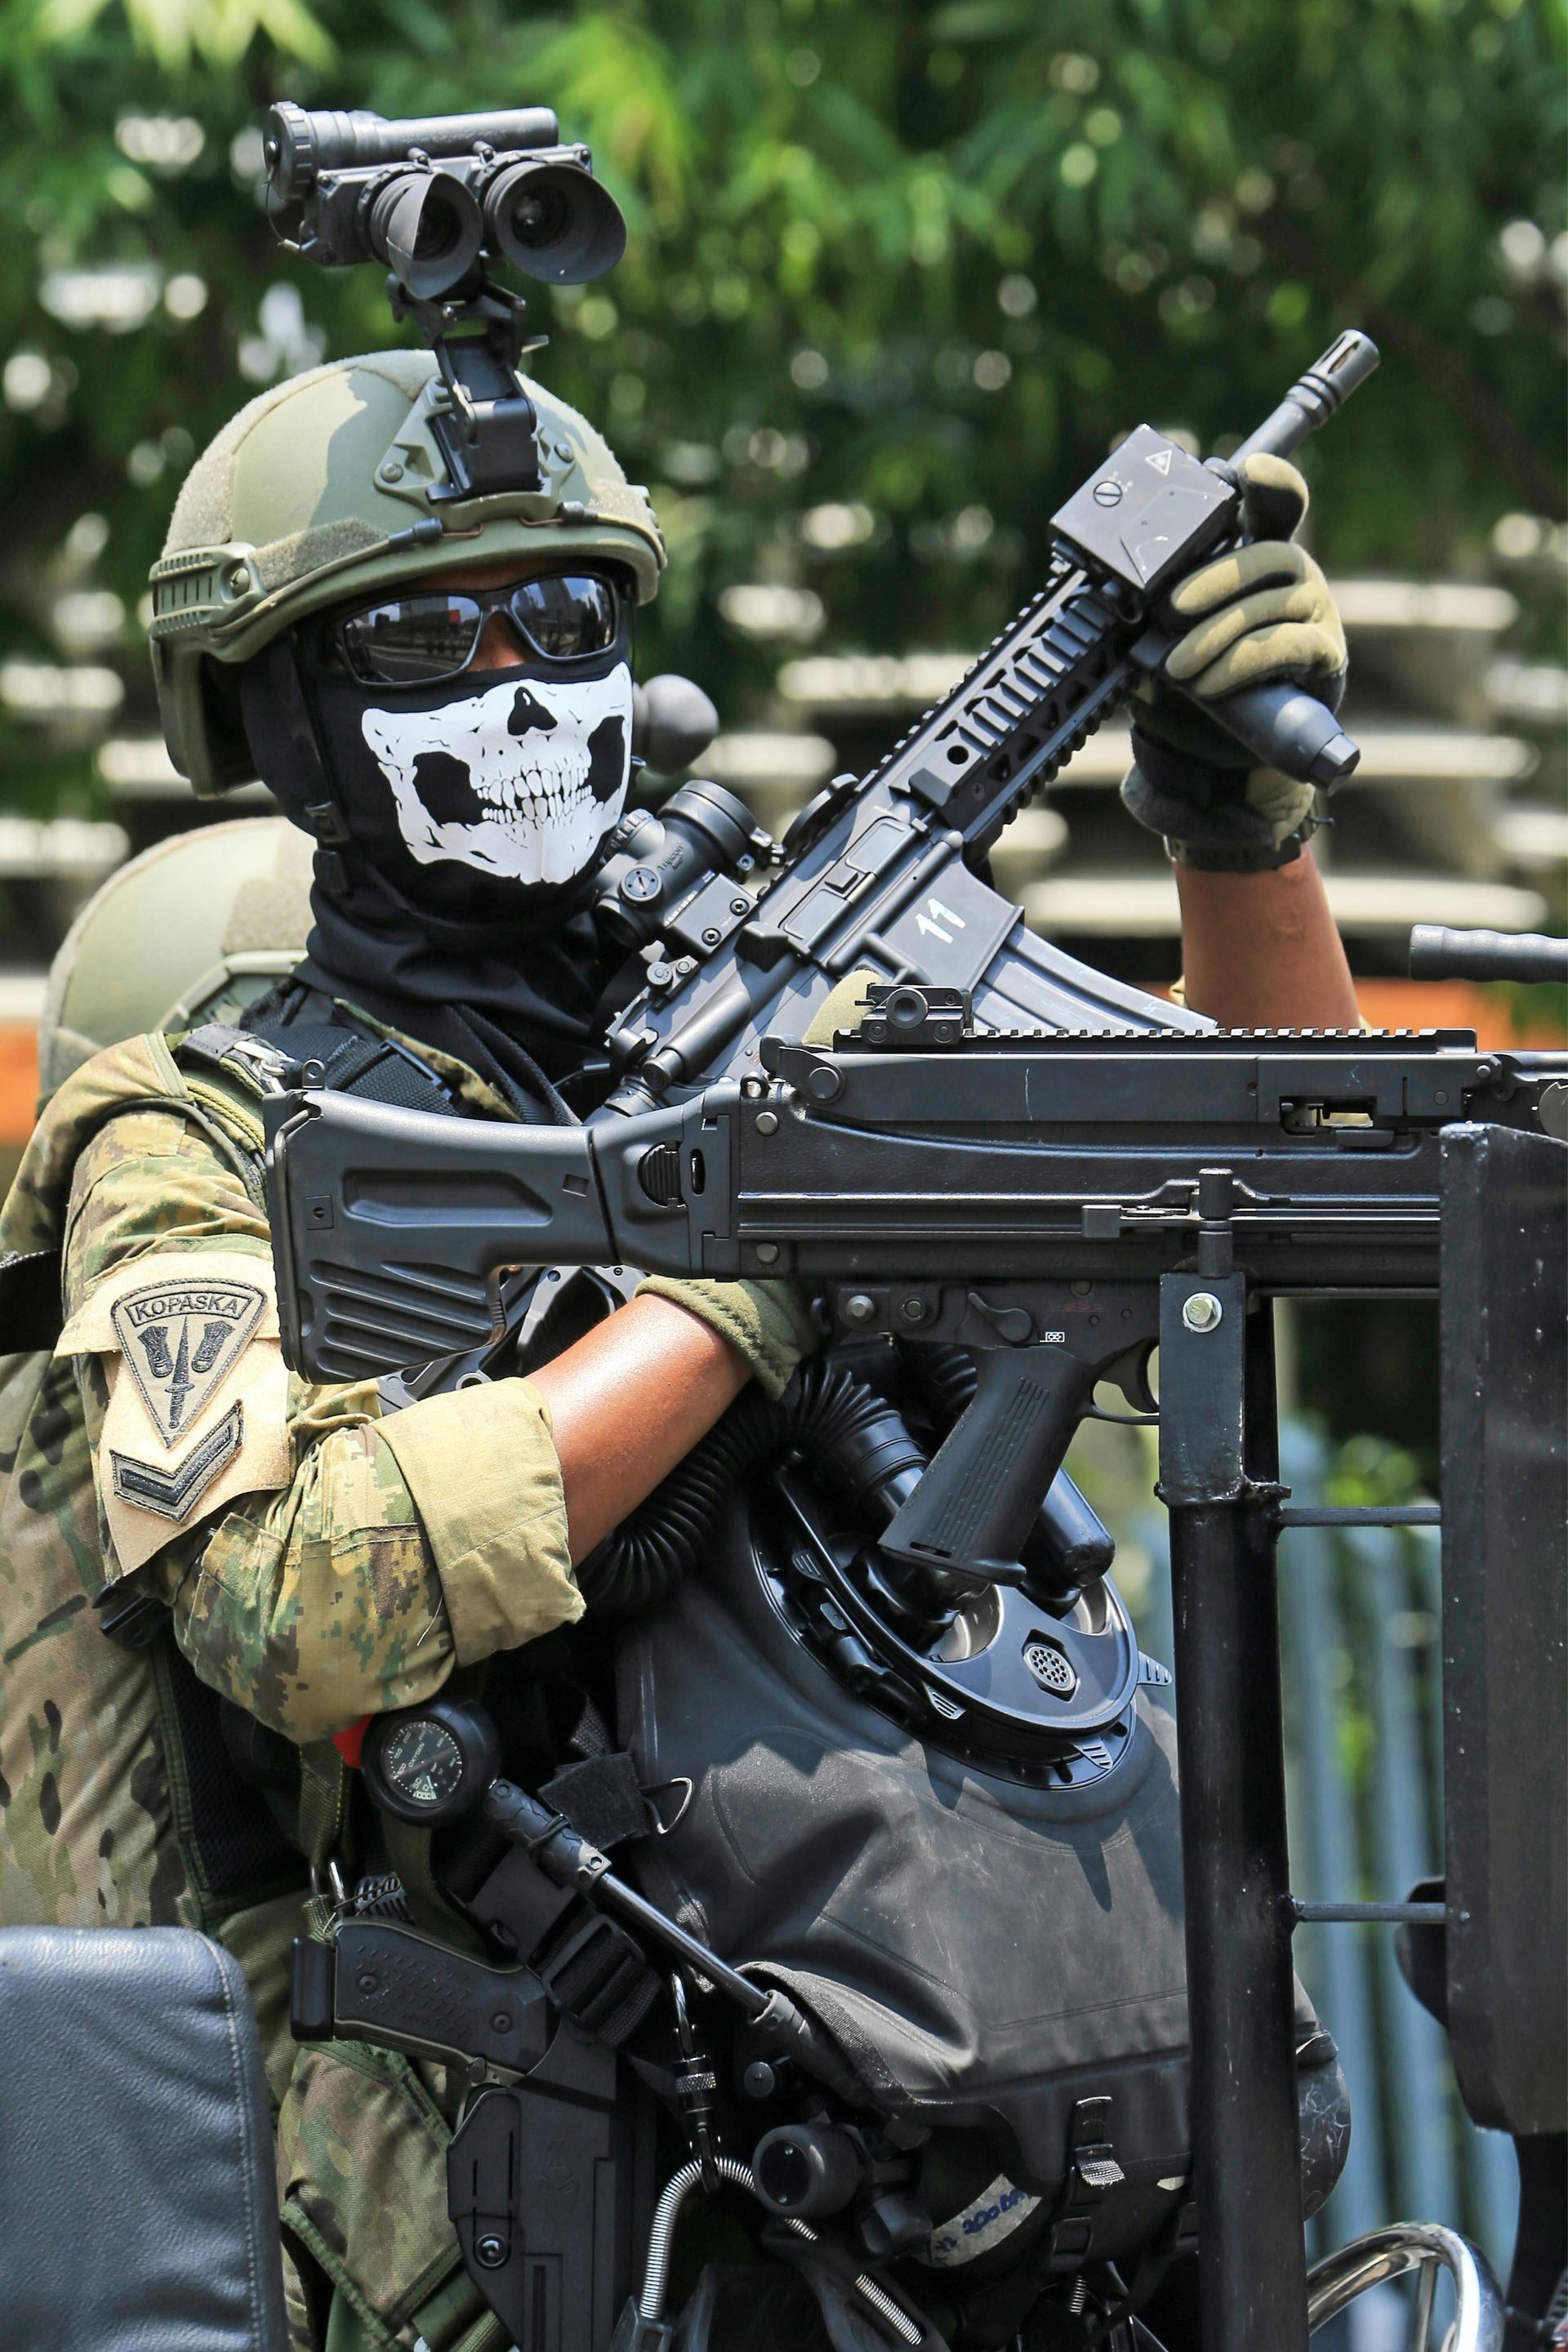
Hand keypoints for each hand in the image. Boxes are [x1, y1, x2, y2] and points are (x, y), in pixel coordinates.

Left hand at [1120, 454, 1348, 870]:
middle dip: (1213, 579)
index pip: (1276, 504)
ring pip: (1269, 604)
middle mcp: (1294, 576)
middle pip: (1266, 554)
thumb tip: (1109, 595)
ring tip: (1176, 668)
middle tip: (1168, 610)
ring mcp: (1316, 612)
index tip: (1249, 468)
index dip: (1270, 481)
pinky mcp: (1325, 655)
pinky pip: (1286, 645)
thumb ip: (1148, 610)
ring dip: (1216, 635)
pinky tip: (1207, 685)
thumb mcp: (1159, 641)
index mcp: (1255, 558)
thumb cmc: (1189, 688)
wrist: (1219, 763)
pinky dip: (1241, 663)